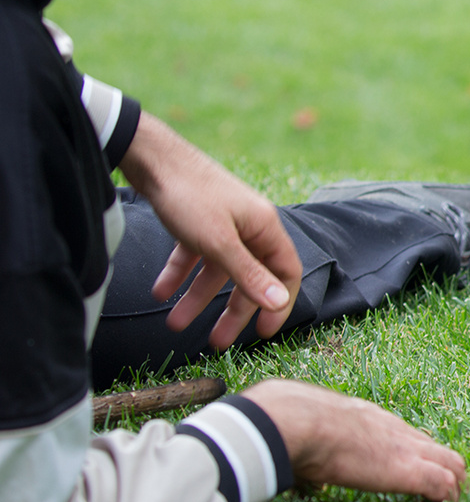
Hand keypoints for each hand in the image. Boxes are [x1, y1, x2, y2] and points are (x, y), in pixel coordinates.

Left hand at [118, 111, 301, 347]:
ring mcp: (222, 224)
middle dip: (232, 311)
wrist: (151, 158)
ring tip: (175, 324)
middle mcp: (248, 227)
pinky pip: (193, 256)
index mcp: (265, 229)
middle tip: (217, 342)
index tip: (264, 334)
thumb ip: (249, 275)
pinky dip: (179, 275)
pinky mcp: (197, 222)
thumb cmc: (190, 196)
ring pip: (216, 270)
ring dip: (197, 298)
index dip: (278, 304)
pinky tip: (160, 292)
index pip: (286, 273)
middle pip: (249, 277)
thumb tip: (279, 303)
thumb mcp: (219, 242)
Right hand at [242, 380, 466, 501]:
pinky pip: (441, 483)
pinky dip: (448, 498)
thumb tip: (306, 480)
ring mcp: (406, 450)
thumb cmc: (296, 426)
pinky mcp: (408, 471)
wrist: (299, 422)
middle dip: (447, 470)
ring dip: (454, 485)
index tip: (420, 474)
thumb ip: (317, 456)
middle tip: (446, 493)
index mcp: (374, 420)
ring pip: (451, 463)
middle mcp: (397, 432)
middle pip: (438, 448)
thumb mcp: (312, 435)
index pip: (410, 437)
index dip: (420, 456)